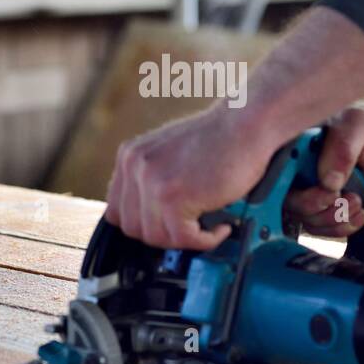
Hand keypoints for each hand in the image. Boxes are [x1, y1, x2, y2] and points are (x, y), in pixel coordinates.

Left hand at [104, 105, 281, 249]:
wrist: (246, 123)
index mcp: (130, 156)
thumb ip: (153, 179)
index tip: (165, 227)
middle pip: (132, 228)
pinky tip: (220, 227)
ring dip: (186, 239)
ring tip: (208, 225)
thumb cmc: (220, 138)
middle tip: (190, 228)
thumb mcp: (170, 153)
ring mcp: (152, 181)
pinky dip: (205, 240)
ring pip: (156, 238)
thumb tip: (150, 216)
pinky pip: (183, 238)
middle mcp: (134, 166)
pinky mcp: (174, 197)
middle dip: (164, 234)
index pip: (117, 211)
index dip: (143, 225)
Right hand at [284, 107, 363, 237]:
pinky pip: (320, 229)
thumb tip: (328, 181)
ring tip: (357, 202)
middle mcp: (295, 169)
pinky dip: (341, 227)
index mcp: (295, 143)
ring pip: (305, 218)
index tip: (328, 189)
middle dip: (317, 206)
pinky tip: (359, 214)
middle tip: (343, 197)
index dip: (298, 186)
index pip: (277, 171)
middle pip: (288, 200)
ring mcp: (307, 190)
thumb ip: (343, 147)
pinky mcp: (321, 208)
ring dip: (333, 218)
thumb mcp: (359, 126)